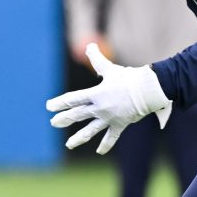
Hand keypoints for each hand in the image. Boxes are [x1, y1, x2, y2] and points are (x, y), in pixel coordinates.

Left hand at [46, 43, 171, 153]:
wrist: (147, 90)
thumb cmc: (128, 78)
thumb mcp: (109, 68)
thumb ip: (97, 59)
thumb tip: (89, 45)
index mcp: (95, 94)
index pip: (72, 99)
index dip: (59, 103)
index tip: (49, 107)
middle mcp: (99, 108)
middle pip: (77, 115)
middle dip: (64, 119)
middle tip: (53, 123)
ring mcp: (108, 118)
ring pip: (90, 130)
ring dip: (78, 138)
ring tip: (69, 144)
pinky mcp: (119, 125)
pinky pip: (111, 136)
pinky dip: (106, 144)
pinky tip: (99, 151)